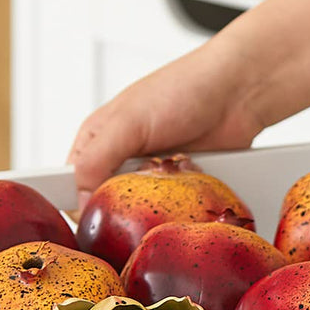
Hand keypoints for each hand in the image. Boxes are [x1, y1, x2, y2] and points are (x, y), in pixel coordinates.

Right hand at [68, 38, 264, 208]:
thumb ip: (96, 160)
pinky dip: (181, 206)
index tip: (96, 220)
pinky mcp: (180, 186)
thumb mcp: (128, 122)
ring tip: (170, 184)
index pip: (71, 188)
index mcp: (96, 141)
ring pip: (142, 214)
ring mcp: (152, 175)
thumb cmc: (182, 90)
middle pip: (109, 207)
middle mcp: (121, 160)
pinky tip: (190, 189)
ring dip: (157, 207)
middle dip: (125, 209)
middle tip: (140, 199)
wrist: (239, 92)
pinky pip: (173, 211)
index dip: (81, 208)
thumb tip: (81, 199)